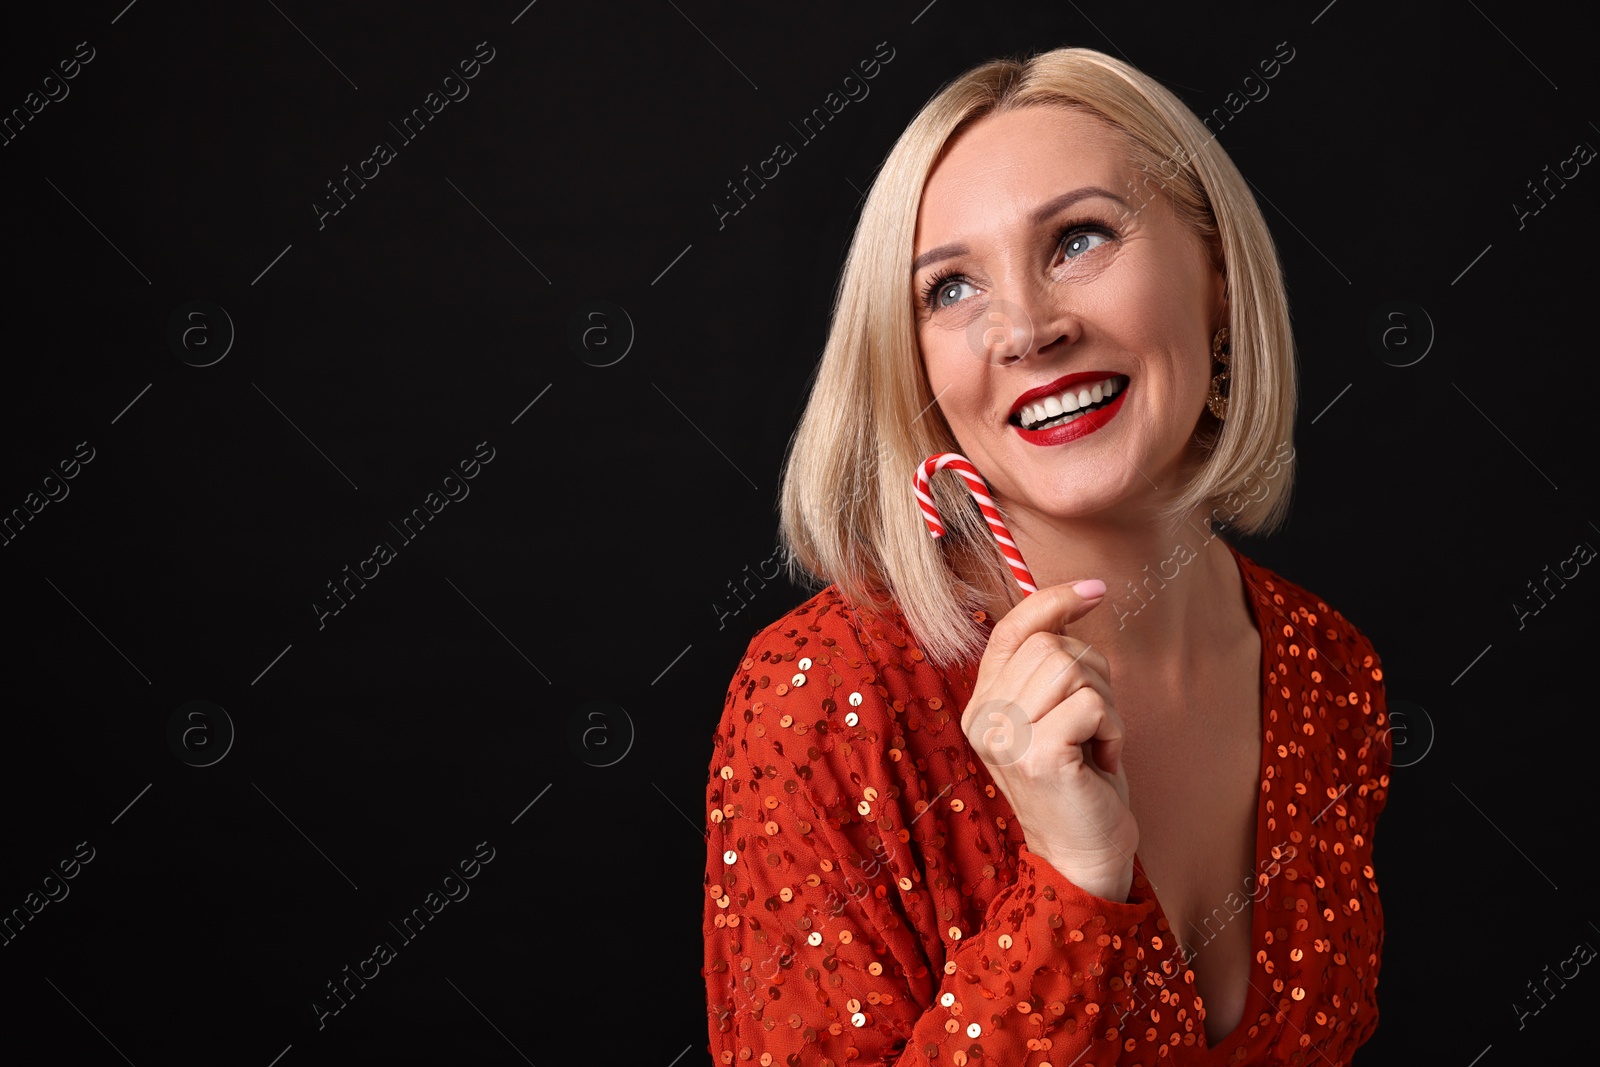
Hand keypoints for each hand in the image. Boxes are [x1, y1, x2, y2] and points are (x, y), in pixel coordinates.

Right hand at [962, 579, 1137, 900]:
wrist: (1082, 857)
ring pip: (1072, 667)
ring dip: (1106, 702)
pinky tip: (1103, 760)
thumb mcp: (1054, 716)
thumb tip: (1077, 597)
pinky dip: (1114, 728)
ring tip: (1098, 742)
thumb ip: (1049, 669)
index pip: (1011, 629)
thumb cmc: (1079, 783)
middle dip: (1093, 673)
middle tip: (1096, 722)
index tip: (1096, 588)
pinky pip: (1093, 703)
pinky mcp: (1038, 755)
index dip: (1052, 600)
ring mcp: (1006, 737)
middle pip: (1051, 645)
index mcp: (981, 704)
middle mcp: (983, 718)